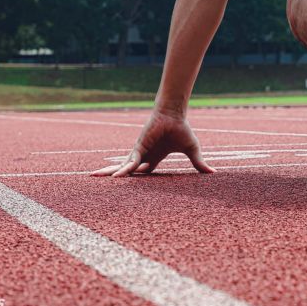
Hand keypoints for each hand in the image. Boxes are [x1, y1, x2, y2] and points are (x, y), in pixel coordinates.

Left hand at [91, 109, 214, 176]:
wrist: (175, 113)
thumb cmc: (182, 128)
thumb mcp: (192, 150)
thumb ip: (198, 163)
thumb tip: (214, 173)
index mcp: (155, 157)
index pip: (144, 172)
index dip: (138, 182)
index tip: (131, 192)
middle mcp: (144, 155)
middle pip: (127, 171)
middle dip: (114, 176)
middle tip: (101, 185)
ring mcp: (140, 152)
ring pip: (123, 167)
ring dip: (109, 173)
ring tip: (93, 178)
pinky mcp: (139, 148)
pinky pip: (131, 163)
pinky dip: (124, 171)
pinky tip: (115, 178)